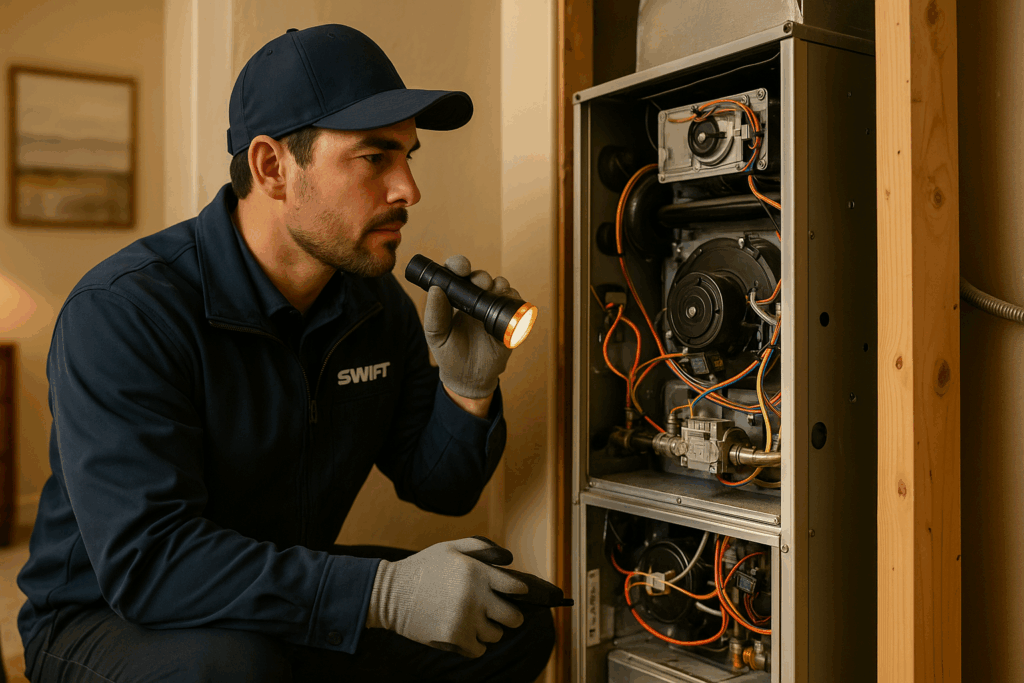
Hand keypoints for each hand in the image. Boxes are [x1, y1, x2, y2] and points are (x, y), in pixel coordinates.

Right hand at [365, 537, 527, 657]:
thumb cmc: (423, 568)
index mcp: (477, 572)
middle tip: (499, 613)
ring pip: (496, 635)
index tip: (516, 593)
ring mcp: (466, 619)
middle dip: (510, 616)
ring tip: (475, 620)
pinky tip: (465, 632)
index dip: (520, 591)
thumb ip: (481, 547)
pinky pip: (479, 649)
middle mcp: (476, 597)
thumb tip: (508, 557)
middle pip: (514, 618)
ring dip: (489, 629)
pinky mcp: (454, 638)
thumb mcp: (450, 547)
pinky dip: (475, 644)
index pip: (517, 587)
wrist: (390, 593)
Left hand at [423, 255, 517, 398]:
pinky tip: (508, 302)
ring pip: (500, 286)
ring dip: (499, 285)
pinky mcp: (508, 319)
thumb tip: (435, 289)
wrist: (469, 379)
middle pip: (480, 277)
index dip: (459, 265)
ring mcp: (492, 308)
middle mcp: (474, 300)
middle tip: (481, 284)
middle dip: (481, 276)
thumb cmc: (450, 354)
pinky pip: (515, 303)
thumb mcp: (436, 336)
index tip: (460, 268)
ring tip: (496, 293)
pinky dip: (514, 299)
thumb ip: (434, 314)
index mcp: (454, 299)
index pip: (456, 274)